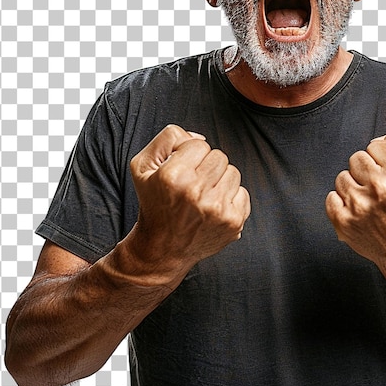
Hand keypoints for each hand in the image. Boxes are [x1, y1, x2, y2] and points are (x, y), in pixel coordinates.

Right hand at [127, 125, 250, 284]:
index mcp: (174, 176)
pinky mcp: (233, 222)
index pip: (200, 144)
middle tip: (192, 183)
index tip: (181, 170)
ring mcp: (217, 209)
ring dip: (219, 181)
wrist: (162, 249)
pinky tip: (212, 208)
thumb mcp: (142, 166)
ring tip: (202, 196)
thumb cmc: (153, 203)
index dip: (189, 154)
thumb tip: (200, 137)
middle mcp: (196, 192)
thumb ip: (168, 138)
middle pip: (219, 156)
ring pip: (233, 172)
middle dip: (206, 165)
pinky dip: (230, 198)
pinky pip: (243, 192)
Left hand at [325, 126, 385, 278]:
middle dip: (367, 170)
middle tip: (380, 188)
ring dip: (354, 186)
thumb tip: (377, 139)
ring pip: (342, 176)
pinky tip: (358, 210)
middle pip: (357, 157)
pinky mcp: (344, 221)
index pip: (376, 144)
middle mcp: (379, 187)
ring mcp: (359, 205)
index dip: (383, 158)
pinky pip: (331, 197)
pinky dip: (341, 203)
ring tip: (370, 200)